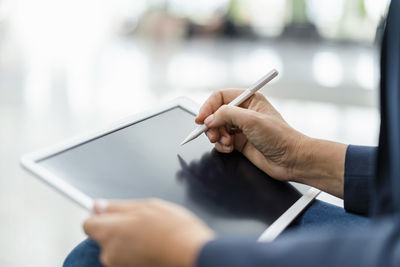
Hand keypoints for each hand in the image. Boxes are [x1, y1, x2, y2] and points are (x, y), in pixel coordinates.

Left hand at [84, 199, 214, 266]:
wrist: (191, 253)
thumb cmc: (172, 230)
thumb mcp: (146, 206)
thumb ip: (117, 207)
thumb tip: (99, 205)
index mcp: (110, 231)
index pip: (89, 224)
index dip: (101, 216)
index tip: (110, 212)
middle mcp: (110, 252)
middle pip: (104, 237)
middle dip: (118, 228)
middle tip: (139, 220)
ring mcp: (121, 264)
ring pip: (118, 247)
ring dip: (129, 240)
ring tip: (151, 232)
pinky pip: (128, 257)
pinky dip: (137, 251)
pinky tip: (153, 244)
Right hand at [196, 89, 346, 196]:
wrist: (291, 160)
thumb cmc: (280, 137)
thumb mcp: (251, 120)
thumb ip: (227, 114)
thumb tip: (209, 119)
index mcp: (249, 99)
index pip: (220, 97)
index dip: (208, 107)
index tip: (201, 119)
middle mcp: (243, 112)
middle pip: (215, 114)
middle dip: (212, 125)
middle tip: (214, 135)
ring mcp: (241, 128)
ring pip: (217, 128)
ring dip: (217, 137)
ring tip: (227, 143)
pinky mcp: (239, 142)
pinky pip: (221, 141)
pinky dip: (221, 146)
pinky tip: (230, 149)